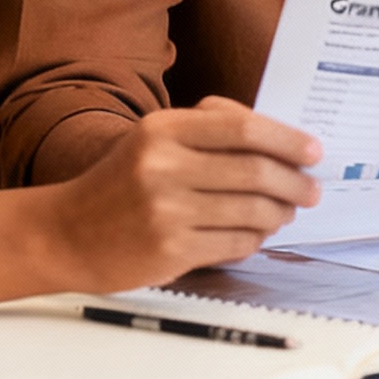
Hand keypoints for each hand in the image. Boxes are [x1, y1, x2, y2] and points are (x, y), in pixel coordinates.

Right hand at [47, 97, 321, 290]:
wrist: (65, 234)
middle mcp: (163, 166)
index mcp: (163, 129)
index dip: (286, 139)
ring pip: (251, 211)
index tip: (313, 150)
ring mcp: (166, 211)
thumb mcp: (153, 137)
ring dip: (280, 213)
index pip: (242, 128)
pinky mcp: (170, 251)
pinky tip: (258, 233)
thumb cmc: (120, 182)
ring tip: (288, 211)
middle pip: (255, 171)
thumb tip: (275, 136)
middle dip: (295, 182)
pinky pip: (235, 244)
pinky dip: (256, 239)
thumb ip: (207, 127)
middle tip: (312, 189)